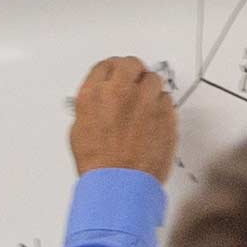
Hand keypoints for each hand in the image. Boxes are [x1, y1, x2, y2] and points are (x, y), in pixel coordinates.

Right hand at [71, 56, 176, 179]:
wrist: (120, 183)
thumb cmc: (98, 163)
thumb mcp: (79, 130)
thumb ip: (92, 108)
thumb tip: (100, 102)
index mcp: (94, 94)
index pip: (105, 66)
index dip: (111, 70)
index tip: (114, 75)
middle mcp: (121, 92)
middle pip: (131, 64)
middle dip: (132, 71)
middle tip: (132, 81)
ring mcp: (146, 101)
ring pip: (153, 80)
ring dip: (148, 88)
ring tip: (143, 105)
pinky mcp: (166, 113)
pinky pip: (166, 100)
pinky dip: (160, 106)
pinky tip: (151, 120)